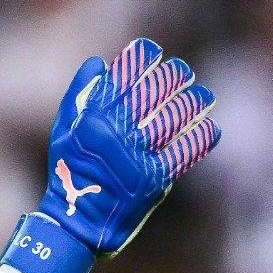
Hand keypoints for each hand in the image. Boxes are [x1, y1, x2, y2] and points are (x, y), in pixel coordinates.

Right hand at [39, 37, 219, 253]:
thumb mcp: (62, 130)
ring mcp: (136, 156)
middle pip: (152, 94)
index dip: (140, 59)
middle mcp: (115, 134)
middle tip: (182, 72)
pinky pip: (183, 152)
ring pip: (171, 118)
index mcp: (93, 118)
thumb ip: (79, 94)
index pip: (122, 78)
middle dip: (171, 77)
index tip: (153, 51)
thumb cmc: (68, 172)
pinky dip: (199, 137)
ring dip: (191, 102)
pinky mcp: (154, 180)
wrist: (75, 222)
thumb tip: (99, 63)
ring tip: (203, 96)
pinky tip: (211, 127)